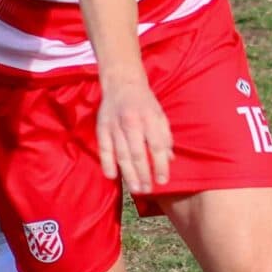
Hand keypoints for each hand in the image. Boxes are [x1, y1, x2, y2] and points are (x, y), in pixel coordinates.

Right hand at [95, 77, 172, 193]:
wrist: (122, 82)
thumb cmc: (144, 102)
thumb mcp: (160, 115)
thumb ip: (165, 137)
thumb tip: (170, 159)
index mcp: (149, 118)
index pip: (157, 146)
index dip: (160, 165)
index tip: (163, 181)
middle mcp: (132, 122)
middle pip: (138, 153)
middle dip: (143, 174)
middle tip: (147, 189)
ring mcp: (115, 125)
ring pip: (121, 154)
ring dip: (128, 174)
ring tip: (135, 188)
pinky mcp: (102, 127)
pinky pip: (104, 148)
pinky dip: (107, 163)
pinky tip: (112, 176)